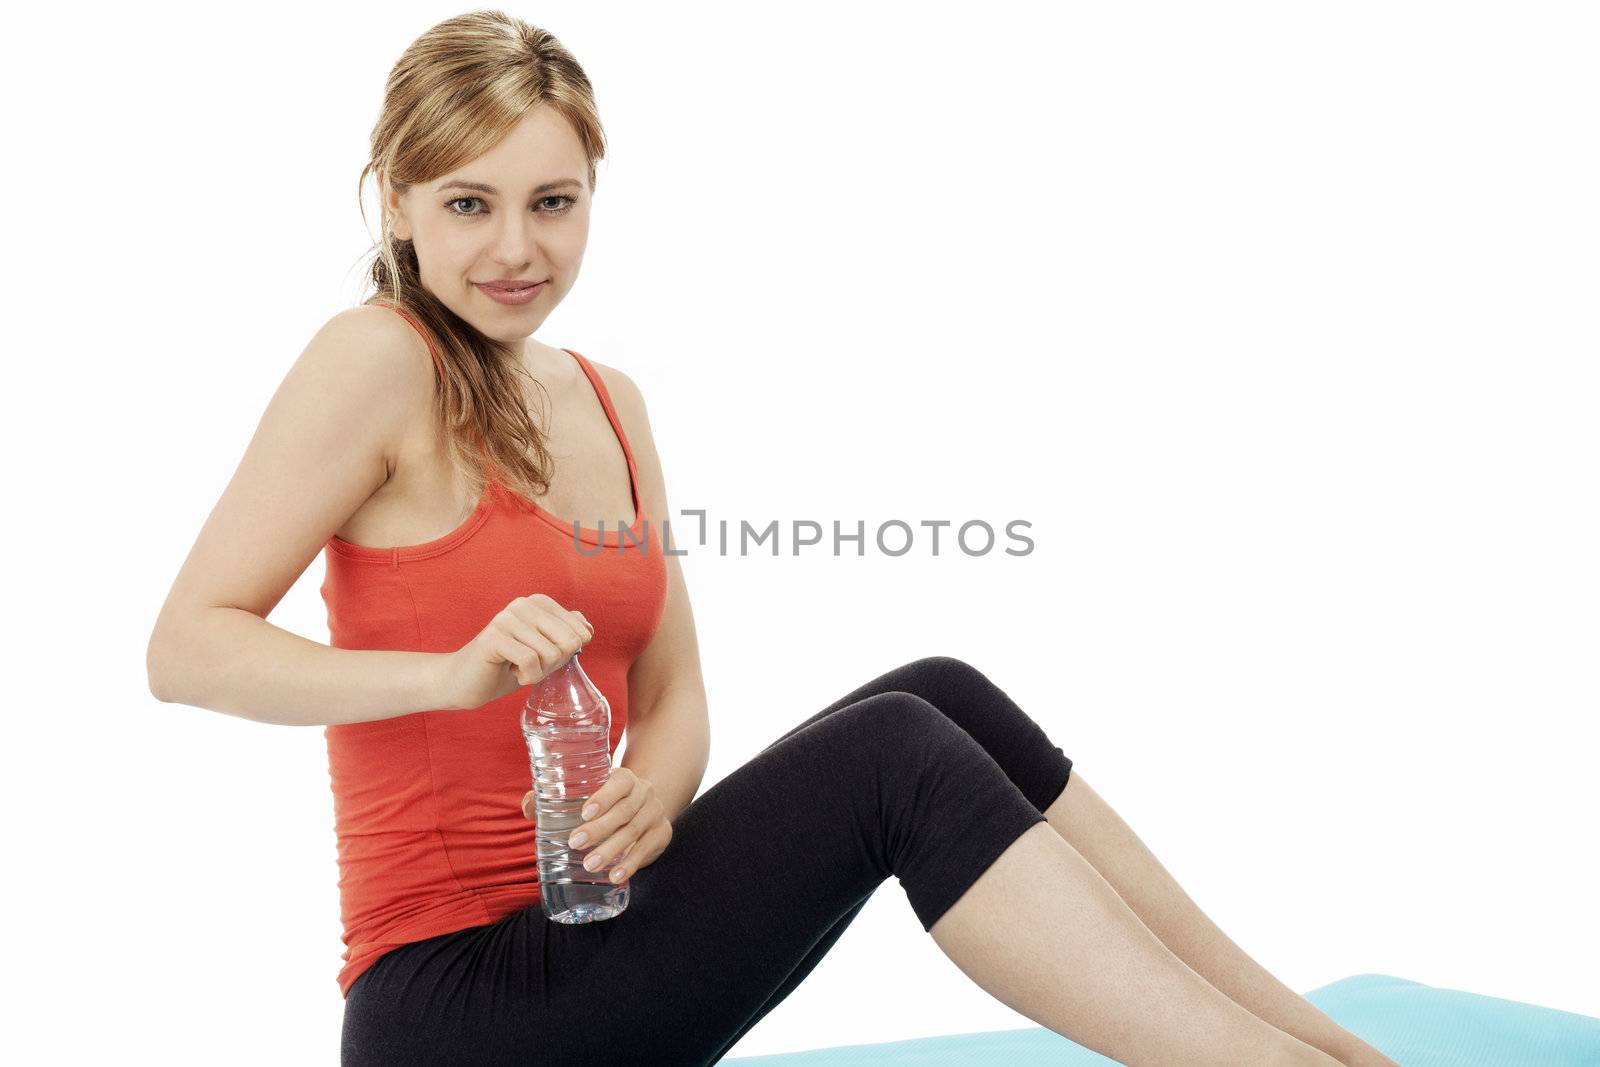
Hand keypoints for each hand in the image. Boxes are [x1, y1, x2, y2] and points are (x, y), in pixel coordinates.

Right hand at [439, 594, 592, 709]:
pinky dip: (527, 676)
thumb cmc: (509, 666)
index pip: (581, 632)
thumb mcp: (545, 650)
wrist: (466, 682)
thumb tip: (587, 628)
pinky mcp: (494, 637)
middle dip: (553, 664)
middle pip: (568, 642)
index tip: (541, 656)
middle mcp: (524, 604)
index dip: (566, 655)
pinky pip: (530, 661)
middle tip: (529, 664)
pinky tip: (510, 671)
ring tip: (516, 667)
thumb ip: (566, 633)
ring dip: (537, 672)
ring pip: (550, 654)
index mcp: (539, 602)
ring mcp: (507, 617)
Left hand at [521, 767, 671, 884]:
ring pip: (634, 831)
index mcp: (625, 778)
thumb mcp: (587, 795)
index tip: (584, 812)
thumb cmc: (605, 802)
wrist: (644, 807)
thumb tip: (528, 806)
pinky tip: (615, 875)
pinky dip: (631, 863)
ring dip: (612, 850)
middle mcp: (644, 792)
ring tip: (590, 865)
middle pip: (624, 811)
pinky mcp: (661, 833)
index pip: (619, 783)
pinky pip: (646, 849)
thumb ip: (554, 799)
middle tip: (575, 843)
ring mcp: (655, 813)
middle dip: (600, 829)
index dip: (604, 797)